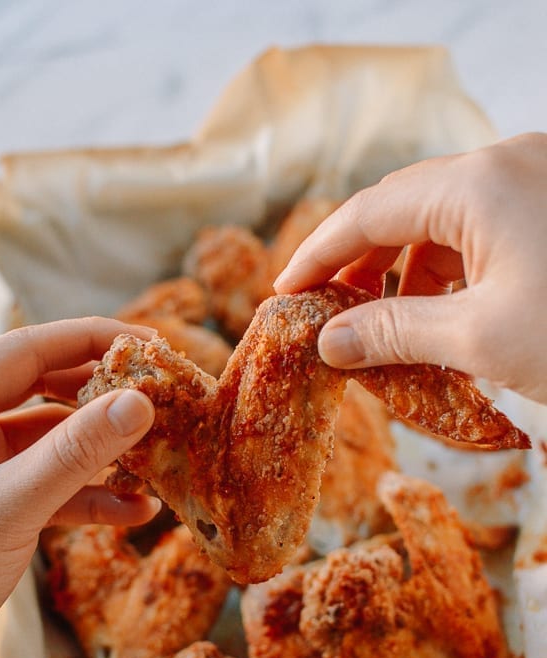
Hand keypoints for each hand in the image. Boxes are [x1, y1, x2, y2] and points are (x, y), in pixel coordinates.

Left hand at [0, 317, 159, 657]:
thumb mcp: (10, 505)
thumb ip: (75, 454)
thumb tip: (141, 402)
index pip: (27, 349)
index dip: (90, 339)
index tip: (150, 345)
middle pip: (47, 387)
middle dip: (105, 398)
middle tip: (163, 398)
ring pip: (56, 440)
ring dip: (106, 453)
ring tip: (159, 460)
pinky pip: (55, 485)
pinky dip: (94, 496)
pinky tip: (138, 511)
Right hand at [274, 132, 546, 403]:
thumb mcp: (480, 338)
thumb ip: (395, 333)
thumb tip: (330, 343)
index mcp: (479, 183)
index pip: (370, 211)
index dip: (319, 254)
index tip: (286, 292)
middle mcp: (504, 163)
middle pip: (403, 207)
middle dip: (361, 261)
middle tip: (329, 310)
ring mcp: (532, 179)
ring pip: (443, 219)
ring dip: (406, 271)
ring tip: (385, 324)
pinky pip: (480, 229)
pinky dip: (449, 270)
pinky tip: (439, 314)